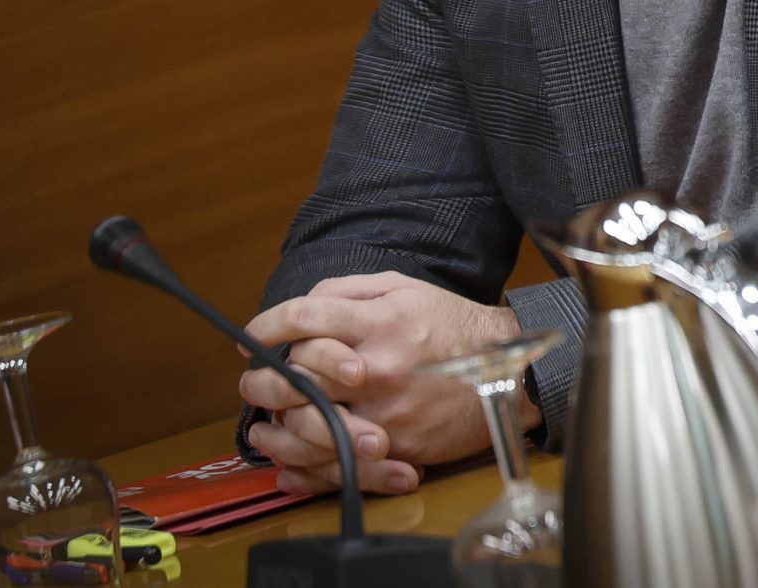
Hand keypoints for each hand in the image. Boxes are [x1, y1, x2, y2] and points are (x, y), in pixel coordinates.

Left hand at [238, 273, 533, 494]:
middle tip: (253, 381)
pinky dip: (304, 468)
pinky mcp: (397, 446)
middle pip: (296, 377)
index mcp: (380, 322)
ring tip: (263, 424)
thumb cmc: (451, 325)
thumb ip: (348, 291)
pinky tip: (289, 462)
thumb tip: (300, 307)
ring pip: (307, 426)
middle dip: (261, 380)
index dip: (265, 326)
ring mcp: (386, 411)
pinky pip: (338, 463)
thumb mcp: (404, 289)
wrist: (507, 368)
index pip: (304, 319)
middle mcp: (378, 367)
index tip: (250, 337)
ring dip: (274, 427)